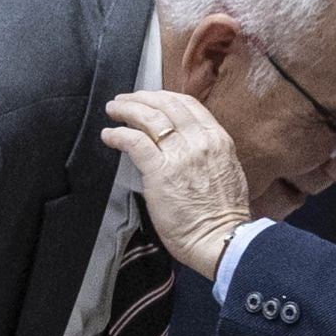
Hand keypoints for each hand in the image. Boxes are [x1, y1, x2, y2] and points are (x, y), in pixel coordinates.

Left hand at [100, 90, 250, 278]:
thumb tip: (184, 146)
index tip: (150, 99)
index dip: (164, 97)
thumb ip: (207, 153)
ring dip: (126, 109)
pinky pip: (134, 141)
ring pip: (149, 117)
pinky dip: (118, 134)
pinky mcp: (160, 171)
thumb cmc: (223, 215)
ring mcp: (180, 154)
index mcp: (217, 139)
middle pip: (166, 105)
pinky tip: (109, 135)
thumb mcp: (226, 170)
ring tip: (113, 110)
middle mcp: (200, 141)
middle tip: (125, 100)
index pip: (188, 104)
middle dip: (142, 98)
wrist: (221, 238)